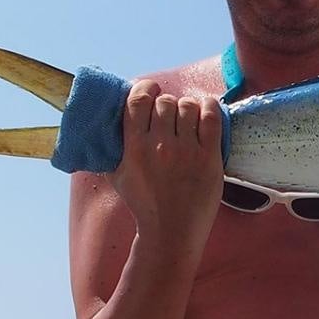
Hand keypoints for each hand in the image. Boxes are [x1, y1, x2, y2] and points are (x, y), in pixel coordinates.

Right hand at [108, 80, 224, 239]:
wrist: (171, 231)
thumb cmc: (144, 203)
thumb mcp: (117, 175)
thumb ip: (112, 148)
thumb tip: (107, 123)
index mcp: (134, 148)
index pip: (137, 101)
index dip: (145, 87)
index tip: (150, 88)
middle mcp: (159, 146)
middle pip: (165, 102)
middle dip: (167, 103)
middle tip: (170, 113)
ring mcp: (185, 151)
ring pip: (188, 106)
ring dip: (188, 106)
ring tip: (188, 116)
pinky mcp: (208, 157)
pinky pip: (211, 118)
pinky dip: (209, 107)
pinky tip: (206, 108)